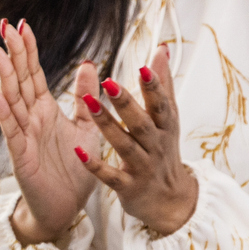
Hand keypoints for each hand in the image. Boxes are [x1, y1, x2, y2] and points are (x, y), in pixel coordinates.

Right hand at [0, 19, 97, 245]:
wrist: (66, 209)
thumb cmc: (73, 171)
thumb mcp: (88, 128)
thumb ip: (86, 98)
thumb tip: (89, 64)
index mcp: (45, 110)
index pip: (33, 74)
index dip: (28, 50)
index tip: (22, 24)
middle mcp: (30, 119)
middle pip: (19, 80)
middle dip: (12, 53)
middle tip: (4, 25)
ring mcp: (23, 137)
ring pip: (11, 101)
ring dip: (3, 76)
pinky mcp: (22, 157)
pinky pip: (12, 132)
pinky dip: (3, 113)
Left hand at [74, 45, 197, 235]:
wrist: (170, 201)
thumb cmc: (164, 151)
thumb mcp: (168, 119)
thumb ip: (162, 84)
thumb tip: (162, 48)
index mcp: (165, 126)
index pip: (161, 103)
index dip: (154, 86)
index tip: (143, 66)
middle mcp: (156, 146)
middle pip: (141, 123)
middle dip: (127, 103)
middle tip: (109, 82)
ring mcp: (142, 167)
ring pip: (124, 145)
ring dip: (108, 126)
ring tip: (89, 104)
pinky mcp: (128, 187)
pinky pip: (110, 176)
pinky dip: (95, 165)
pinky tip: (78, 152)